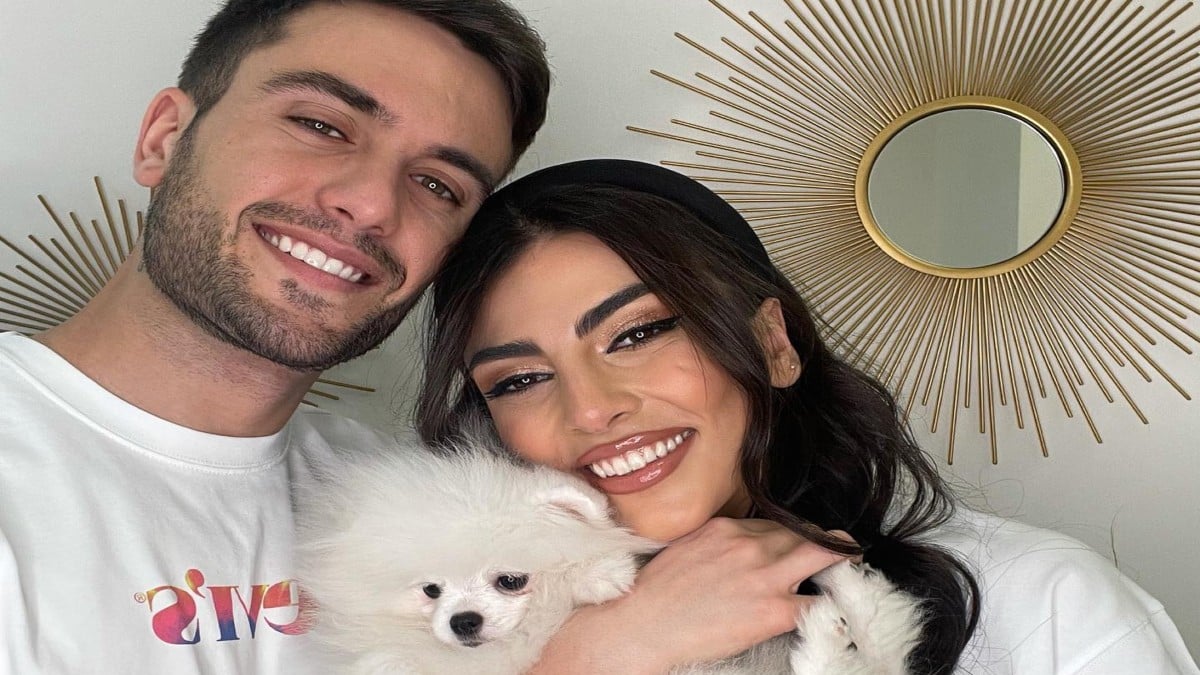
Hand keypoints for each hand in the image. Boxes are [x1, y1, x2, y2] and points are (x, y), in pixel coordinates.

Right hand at [530, 518, 851, 673]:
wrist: (642, 625)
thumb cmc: (655, 594)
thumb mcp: (686, 549)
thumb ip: (718, 543)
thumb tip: (735, 549)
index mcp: (726, 527)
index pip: (774, 523)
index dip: (792, 534)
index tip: (801, 541)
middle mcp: (749, 544)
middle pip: (803, 533)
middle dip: (823, 541)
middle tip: (841, 548)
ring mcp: (764, 575)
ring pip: (820, 555)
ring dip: (838, 561)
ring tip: (850, 565)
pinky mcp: (774, 609)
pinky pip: (818, 603)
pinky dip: (831, 604)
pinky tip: (838, 606)